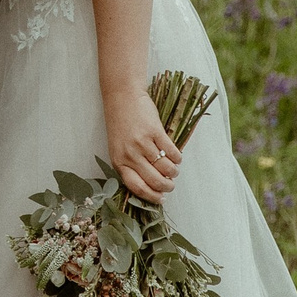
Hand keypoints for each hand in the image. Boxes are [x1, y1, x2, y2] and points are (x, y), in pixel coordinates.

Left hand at [106, 88, 182, 202]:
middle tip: (171, 185)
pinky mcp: (155, 132)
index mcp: (119, 162)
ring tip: (174, 170)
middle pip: (154, 180)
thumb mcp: (119, 148)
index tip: (161, 198)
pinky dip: (177, 158)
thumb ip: (130, 165)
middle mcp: (130, 155)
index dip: (151, 196)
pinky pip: (172, 152)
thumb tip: (150, 184)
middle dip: (167, 187)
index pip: (137, 187)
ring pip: (165, 168)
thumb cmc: (120, 124)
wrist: (123, 98)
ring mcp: (143, 143)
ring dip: (174, 172)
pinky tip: (177, 157)